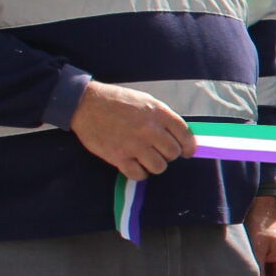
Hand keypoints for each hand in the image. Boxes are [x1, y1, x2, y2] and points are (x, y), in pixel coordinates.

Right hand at [70, 81, 194, 178]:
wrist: (86, 104)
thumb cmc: (118, 101)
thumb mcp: (146, 101)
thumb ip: (163, 117)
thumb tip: (178, 135)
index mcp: (158, 113)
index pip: (185, 135)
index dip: (189, 147)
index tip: (187, 152)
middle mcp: (149, 130)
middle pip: (173, 153)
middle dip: (168, 155)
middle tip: (159, 151)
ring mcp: (134, 144)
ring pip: (159, 167)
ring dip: (155, 165)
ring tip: (146, 158)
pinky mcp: (118, 157)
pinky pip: (138, 175)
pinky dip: (139, 173)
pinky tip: (135, 165)